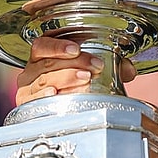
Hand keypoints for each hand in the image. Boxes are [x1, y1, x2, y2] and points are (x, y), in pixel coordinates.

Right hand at [15, 37, 136, 105]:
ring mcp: (28, 89)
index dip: (57, 46)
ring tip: (85, 80)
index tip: (75, 49)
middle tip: (94, 68)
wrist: (59, 111)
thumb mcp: (92, 72)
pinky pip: (35, 100)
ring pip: (44, 81)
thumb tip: (129, 69)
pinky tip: (55, 94)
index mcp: (43, 55)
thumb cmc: (74, 83)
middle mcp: (32, 71)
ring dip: (66, 79)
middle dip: (73, 64)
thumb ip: (112, 67)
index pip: (43, 45)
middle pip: (48, 64)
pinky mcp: (28, 106)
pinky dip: (46, 97)